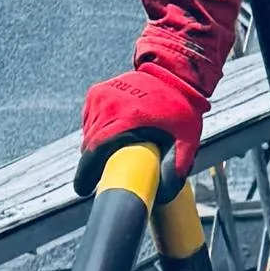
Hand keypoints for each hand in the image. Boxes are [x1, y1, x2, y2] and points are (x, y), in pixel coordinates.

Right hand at [76, 72, 203, 203]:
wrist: (172, 74)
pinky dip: (97, 131)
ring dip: (97, 147)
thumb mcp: (187, 141)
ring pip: (88, 133)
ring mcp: (99, 96)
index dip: (87, 173)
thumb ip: (177, 168)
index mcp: (125, 118)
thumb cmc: (181, 110)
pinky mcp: (96, 92)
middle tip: (104, 176)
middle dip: (93, 163)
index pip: (96, 150)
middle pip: (90, 144)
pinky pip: (90, 120)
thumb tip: (163, 195)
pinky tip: (114, 134)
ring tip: (116, 151)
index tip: (82, 189)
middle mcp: (107, 104)